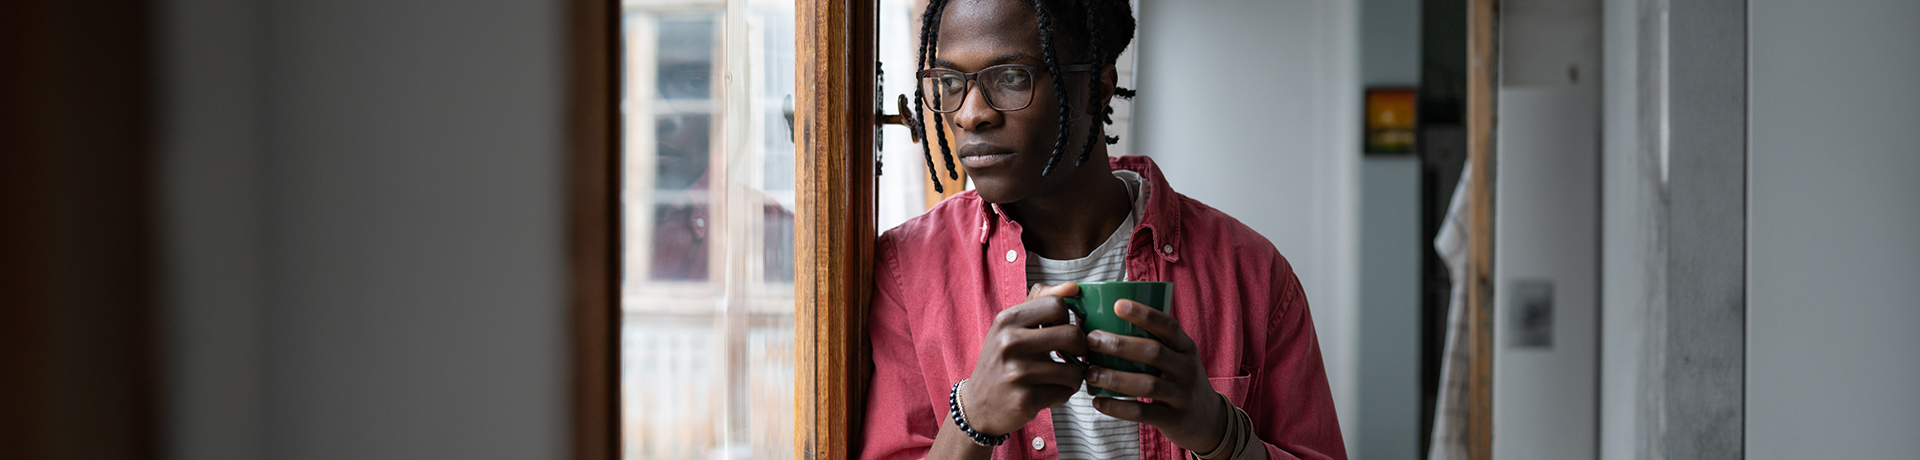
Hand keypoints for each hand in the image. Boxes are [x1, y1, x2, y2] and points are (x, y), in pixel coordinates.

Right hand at [959, 283, 1090, 435]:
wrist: (978, 405)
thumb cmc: (1002, 361)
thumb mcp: (1011, 327)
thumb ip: (1040, 301)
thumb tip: (1073, 287)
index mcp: (1007, 320)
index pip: (1057, 304)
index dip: (1067, 318)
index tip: (1061, 330)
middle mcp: (1009, 343)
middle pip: (1072, 334)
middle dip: (1081, 348)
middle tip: (1073, 355)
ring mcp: (1016, 372)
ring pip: (1074, 369)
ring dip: (1073, 376)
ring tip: (1059, 377)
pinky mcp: (1025, 399)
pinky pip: (1066, 392)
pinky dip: (1063, 394)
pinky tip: (1049, 393)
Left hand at [1083, 299, 1230, 452]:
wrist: (1209, 420)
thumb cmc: (1179, 379)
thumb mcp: (1177, 357)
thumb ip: (1153, 342)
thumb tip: (1106, 319)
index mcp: (1186, 348)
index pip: (1168, 326)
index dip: (1144, 314)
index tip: (1117, 305)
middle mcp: (1187, 369)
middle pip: (1154, 352)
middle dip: (1120, 345)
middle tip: (1091, 339)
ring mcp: (1182, 395)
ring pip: (1147, 384)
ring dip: (1115, 378)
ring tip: (1090, 373)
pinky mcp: (1173, 418)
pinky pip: (1143, 412)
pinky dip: (1118, 407)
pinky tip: (1098, 401)